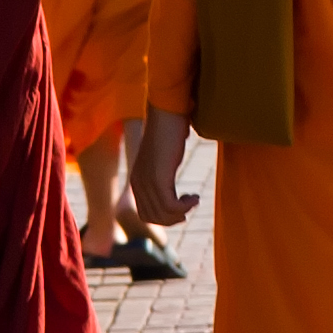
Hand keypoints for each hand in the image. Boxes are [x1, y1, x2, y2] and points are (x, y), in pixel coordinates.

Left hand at [130, 112, 197, 227]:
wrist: (166, 113)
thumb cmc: (168, 132)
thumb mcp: (162, 158)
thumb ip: (161, 174)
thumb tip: (170, 189)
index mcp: (137, 181)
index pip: (146, 214)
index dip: (166, 217)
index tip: (182, 208)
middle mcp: (138, 184)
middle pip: (154, 217)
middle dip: (174, 218)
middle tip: (189, 206)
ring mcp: (147, 182)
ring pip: (163, 214)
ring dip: (181, 212)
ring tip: (193, 199)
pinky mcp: (158, 178)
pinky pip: (171, 206)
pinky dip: (185, 206)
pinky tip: (195, 197)